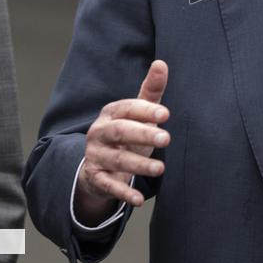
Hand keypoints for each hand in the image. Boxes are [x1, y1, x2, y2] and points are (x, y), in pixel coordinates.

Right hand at [74, 60, 170, 223]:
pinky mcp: (95, 178)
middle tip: (166, 138)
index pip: (127, 108)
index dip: (145, 110)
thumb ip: (151, 91)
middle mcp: (99, 132)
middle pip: (120, 131)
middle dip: (143, 134)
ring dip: (138, 165)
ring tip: (160, 168)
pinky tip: (138, 199)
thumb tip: (161, 63)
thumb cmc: (127, 133)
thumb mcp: (139, 113)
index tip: (166, 114)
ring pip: (116, 160)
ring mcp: (95, 156)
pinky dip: (123, 193)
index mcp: (111, 113)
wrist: (99, 164)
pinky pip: (108, 185)